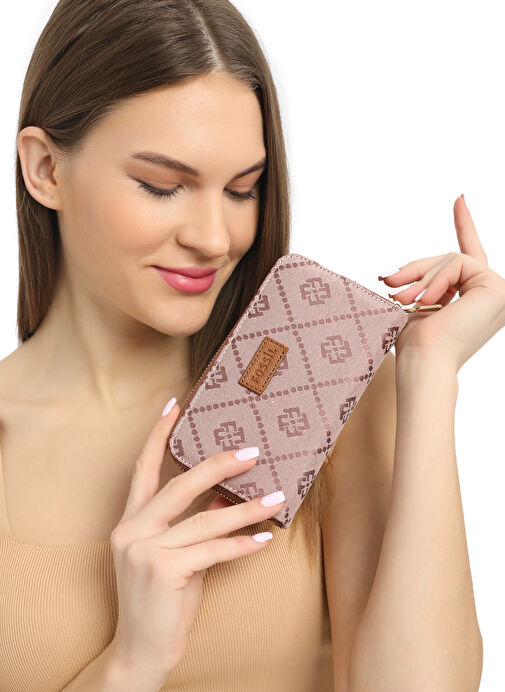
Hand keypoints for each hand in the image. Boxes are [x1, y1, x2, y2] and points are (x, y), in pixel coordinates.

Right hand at [108, 401, 283, 682]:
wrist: (140, 653)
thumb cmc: (161, 601)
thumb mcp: (178, 556)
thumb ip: (195, 524)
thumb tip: (227, 495)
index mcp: (131, 521)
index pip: (143, 468)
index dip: (158, 435)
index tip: (175, 404)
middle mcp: (132, 530)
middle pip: (178, 485)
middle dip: (217, 464)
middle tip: (252, 450)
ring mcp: (144, 551)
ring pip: (204, 520)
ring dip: (245, 508)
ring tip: (276, 496)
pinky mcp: (162, 572)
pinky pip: (212, 551)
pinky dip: (241, 544)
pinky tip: (264, 537)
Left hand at [378, 194, 504, 371]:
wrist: (424, 364)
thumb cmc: (414, 346)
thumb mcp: (412, 305)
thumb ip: (416, 285)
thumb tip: (391, 275)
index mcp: (473, 302)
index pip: (467, 257)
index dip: (464, 225)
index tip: (459, 198)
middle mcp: (490, 296)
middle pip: (450, 259)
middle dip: (415, 268)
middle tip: (387, 283)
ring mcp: (497, 292)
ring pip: (451, 259)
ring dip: (420, 277)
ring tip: (401, 300)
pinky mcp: (496, 288)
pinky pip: (457, 263)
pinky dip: (435, 279)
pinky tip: (424, 301)